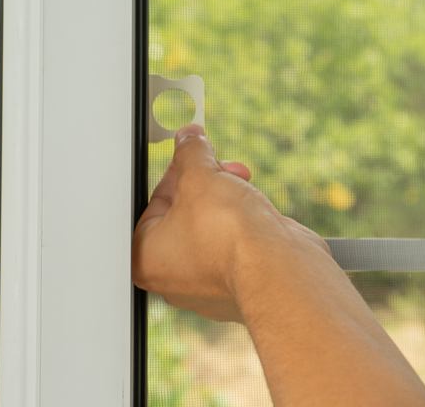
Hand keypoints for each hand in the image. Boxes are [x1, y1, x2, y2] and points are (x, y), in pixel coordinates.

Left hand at [132, 124, 329, 321]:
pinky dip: (245, 226)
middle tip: (218, 168)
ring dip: (227, 200)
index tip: (191, 155)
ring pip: (212, 230)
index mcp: (145, 259)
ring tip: (242, 183)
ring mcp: (208, 286)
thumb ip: (191, 153)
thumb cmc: (229, 237)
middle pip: (184, 215)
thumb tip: (189, 139)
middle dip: (206, 184)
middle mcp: (173, 279)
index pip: (154, 202)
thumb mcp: (200, 175)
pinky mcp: (240, 284)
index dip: (176, 171)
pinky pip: (235, 247)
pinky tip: (257, 211)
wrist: (278, 267)